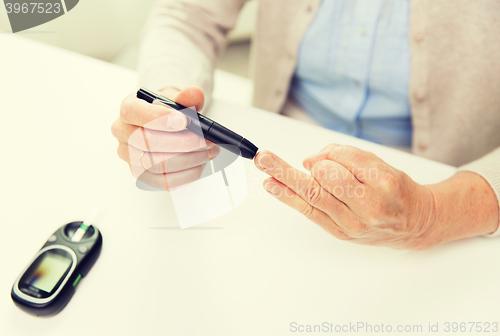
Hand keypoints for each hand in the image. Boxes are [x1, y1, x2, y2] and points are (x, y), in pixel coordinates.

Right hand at [112, 86, 219, 189]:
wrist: (167, 127)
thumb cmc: (169, 113)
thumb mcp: (178, 100)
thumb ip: (187, 97)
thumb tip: (195, 94)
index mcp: (128, 108)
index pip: (132, 112)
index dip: (159, 118)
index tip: (185, 121)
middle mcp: (122, 133)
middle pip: (147, 142)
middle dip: (183, 142)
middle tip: (207, 141)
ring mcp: (129, 157)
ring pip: (157, 164)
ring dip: (189, 159)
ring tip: (209, 152)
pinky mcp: (141, 176)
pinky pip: (164, 182)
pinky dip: (187, 174)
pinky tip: (200, 164)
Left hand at [255, 144, 498, 249]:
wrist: (412, 222)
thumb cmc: (394, 189)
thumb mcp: (380, 164)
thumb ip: (346, 156)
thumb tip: (310, 161)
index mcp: (383, 182)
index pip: (345, 160)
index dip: (329, 154)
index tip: (323, 156)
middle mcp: (368, 205)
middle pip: (322, 181)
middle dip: (288, 167)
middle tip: (263, 156)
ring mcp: (352, 223)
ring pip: (313, 196)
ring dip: (284, 180)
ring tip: (263, 166)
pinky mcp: (340, 233)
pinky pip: (310, 212)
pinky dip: (289, 198)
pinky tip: (273, 187)